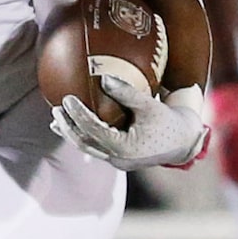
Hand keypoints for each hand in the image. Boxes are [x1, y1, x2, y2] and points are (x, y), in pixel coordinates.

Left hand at [52, 82, 209, 172]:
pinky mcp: (117, 159)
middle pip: (84, 143)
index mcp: (125, 148)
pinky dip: (82, 135)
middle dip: (67, 127)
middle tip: (55, 109)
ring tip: (56, 119)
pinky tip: (72, 124)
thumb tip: (104, 77)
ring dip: (70, 133)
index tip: (66, 98)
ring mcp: (116, 161)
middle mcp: (118, 158)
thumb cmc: (168, 121)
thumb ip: (127, 93)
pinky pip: (94, 146)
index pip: (93, 130)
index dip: (78, 114)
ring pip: (87, 147)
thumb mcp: (150, 105)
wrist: (182, 143)